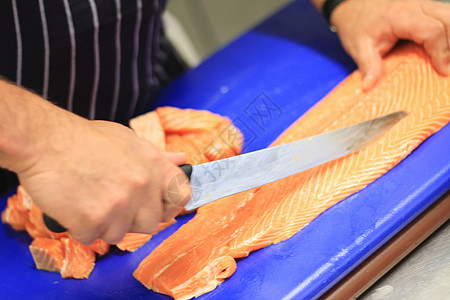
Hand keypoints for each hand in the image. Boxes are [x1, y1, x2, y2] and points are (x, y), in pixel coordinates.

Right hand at [16, 115, 190, 244]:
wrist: (46, 140)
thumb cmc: (86, 140)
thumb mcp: (128, 140)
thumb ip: (156, 157)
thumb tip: (181, 161)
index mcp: (154, 165)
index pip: (182, 195)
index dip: (172, 205)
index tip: (160, 207)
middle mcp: (142, 186)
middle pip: (151, 223)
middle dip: (132, 218)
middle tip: (111, 202)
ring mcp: (119, 204)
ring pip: (120, 233)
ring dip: (104, 223)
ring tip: (88, 199)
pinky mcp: (93, 220)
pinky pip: (92, 237)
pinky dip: (81, 227)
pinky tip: (73, 206)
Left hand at [330, 0, 449, 89]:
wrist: (353, 6)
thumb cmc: (357, 24)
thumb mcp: (359, 47)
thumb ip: (368, 66)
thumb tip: (369, 86)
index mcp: (400, 17)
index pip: (431, 30)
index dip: (441, 51)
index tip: (443, 70)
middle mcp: (416, 6)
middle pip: (448, 19)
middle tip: (447, 67)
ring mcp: (423, 3)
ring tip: (446, 59)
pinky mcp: (425, 7)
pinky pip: (445, 15)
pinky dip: (448, 31)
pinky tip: (443, 47)